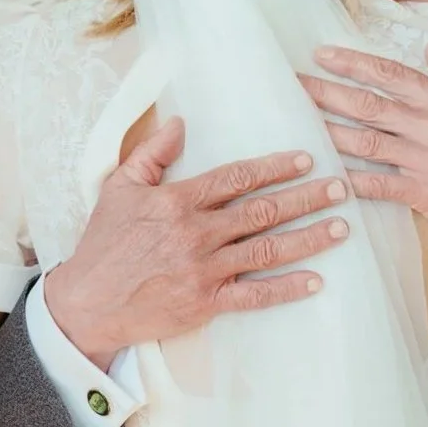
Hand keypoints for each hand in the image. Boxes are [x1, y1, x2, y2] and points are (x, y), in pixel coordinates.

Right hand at [44, 117, 352, 369]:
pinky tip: (316, 280)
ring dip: (308, 237)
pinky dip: (287, 288)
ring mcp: (203, 270)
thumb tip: (179, 122)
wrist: (87, 302)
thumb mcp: (119, 186)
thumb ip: (152, 152)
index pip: (236, 178)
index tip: (305, 159)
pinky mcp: (205, 304)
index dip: (274, 167)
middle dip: (306, 197)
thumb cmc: (103, 243)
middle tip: (341, 188)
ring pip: (267, 250)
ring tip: (341, 227)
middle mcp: (196, 233)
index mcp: (177, 201)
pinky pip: (255, 296)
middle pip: (262, 211)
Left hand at [302, 44, 427, 262]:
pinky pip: (377, 183)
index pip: (390, 75)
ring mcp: (427, 161)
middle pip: (368, 104)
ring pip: (366, 141)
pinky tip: (323, 170)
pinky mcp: (423, 193)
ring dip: (328, 130)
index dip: (353, 63)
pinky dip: (349, 178)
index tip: (322, 55)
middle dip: (327, 92)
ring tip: (298, 119)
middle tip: (294, 83)